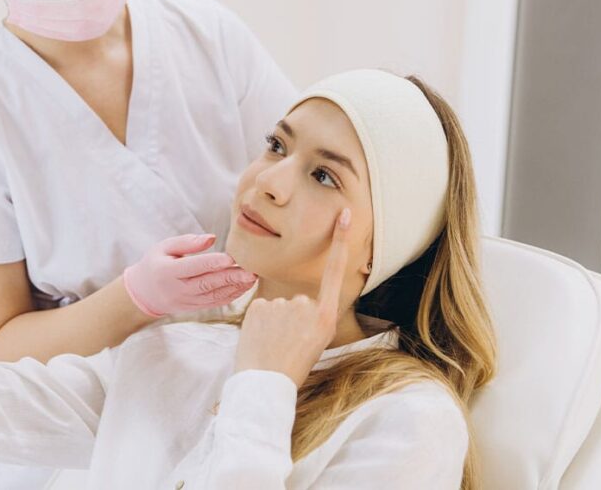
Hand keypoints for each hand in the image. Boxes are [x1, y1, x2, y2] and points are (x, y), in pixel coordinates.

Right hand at [122, 234, 257, 317]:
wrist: (144, 293)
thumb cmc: (156, 263)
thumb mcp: (164, 247)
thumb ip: (187, 242)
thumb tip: (212, 238)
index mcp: (168, 272)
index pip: (193, 267)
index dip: (212, 263)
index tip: (231, 258)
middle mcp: (178, 289)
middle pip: (207, 284)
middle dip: (231, 277)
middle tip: (251, 271)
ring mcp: (187, 301)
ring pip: (214, 295)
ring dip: (235, 287)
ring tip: (252, 278)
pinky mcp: (194, 308)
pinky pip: (215, 303)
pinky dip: (231, 295)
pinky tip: (244, 287)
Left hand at [234, 208, 351, 387]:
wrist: (264, 385)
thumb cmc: (291, 368)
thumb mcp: (313, 343)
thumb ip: (309, 317)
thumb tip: (299, 303)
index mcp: (325, 317)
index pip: (335, 272)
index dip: (339, 242)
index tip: (341, 215)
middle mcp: (306, 306)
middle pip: (299, 301)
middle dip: (291, 319)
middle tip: (286, 344)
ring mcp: (282, 305)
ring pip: (279, 306)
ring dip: (274, 322)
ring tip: (273, 345)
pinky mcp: (259, 306)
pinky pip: (261, 308)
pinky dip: (259, 322)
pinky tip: (260, 339)